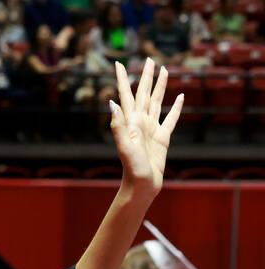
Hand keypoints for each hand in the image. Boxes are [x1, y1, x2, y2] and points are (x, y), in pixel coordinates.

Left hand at [110, 59, 182, 201]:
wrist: (141, 186)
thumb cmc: (132, 169)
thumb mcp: (125, 146)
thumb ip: (118, 125)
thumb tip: (112, 103)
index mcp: (131, 122)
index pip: (126, 95)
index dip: (122, 79)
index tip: (117, 63)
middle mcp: (140, 122)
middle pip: (143, 93)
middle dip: (146, 76)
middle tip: (148, 59)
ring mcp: (152, 129)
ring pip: (157, 101)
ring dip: (159, 86)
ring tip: (163, 70)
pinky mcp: (163, 138)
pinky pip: (171, 118)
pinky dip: (176, 107)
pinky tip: (180, 97)